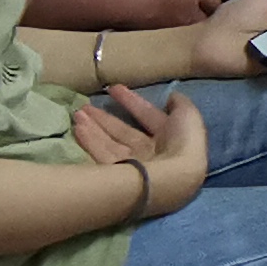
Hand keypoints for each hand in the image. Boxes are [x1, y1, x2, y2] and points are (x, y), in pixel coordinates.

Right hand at [73, 90, 211, 212]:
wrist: (173, 177)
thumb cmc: (183, 144)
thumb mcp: (189, 116)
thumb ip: (180, 105)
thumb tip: (172, 97)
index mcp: (168, 138)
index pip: (147, 116)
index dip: (132, 102)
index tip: (114, 88)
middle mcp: (150, 152)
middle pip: (123, 132)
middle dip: (105, 118)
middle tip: (85, 105)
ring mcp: (133, 165)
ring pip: (109, 143)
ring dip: (93, 127)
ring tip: (77, 113)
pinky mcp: (119, 176)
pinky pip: (101, 155)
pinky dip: (90, 142)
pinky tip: (77, 128)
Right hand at [97, 0, 217, 27]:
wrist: (121, 1)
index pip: (213, 1)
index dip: (214, 1)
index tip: (214, 2)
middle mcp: (189, 13)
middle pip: (205, 19)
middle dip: (204, 16)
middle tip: (199, 12)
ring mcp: (174, 27)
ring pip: (188, 29)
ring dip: (186, 25)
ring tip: (180, 20)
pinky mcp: (158, 37)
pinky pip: (170, 36)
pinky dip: (168, 32)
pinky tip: (160, 26)